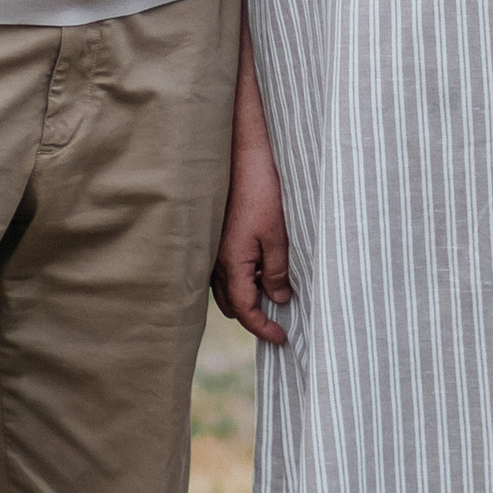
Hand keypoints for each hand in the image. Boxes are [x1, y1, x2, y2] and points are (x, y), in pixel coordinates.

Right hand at [213, 84, 291, 343]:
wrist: (237, 154)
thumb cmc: (258, 191)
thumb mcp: (276, 234)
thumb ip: (277, 271)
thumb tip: (279, 298)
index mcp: (231, 265)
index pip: (246, 311)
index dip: (264, 328)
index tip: (282, 339)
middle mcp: (214, 263)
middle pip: (232, 304)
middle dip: (254, 315)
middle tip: (279, 318)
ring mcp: (210, 249)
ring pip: (225, 288)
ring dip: (246, 295)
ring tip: (272, 291)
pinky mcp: (212, 236)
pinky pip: (221, 270)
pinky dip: (239, 277)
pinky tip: (257, 266)